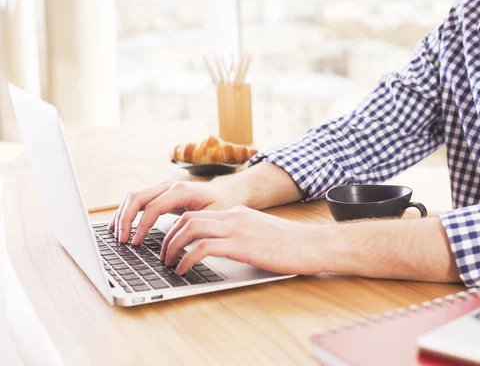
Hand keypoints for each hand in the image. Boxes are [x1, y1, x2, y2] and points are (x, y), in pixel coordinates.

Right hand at [109, 180, 242, 244]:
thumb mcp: (213, 216)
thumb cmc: (221, 205)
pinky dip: (125, 212)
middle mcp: (168, 186)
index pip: (153, 207)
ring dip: (121, 215)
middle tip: (122, 240)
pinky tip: (119, 226)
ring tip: (116, 235)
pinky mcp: (159, 194)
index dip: (142, 226)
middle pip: (137, 197)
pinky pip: (137, 200)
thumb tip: (179, 241)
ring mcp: (162, 188)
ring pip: (133, 197)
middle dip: (125, 219)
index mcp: (181, 191)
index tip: (136, 243)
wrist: (225, 192)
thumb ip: (196, 226)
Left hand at [161, 205, 328, 275]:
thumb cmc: (292, 244)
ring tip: (168, 263)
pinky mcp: (242, 245)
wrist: (313, 244)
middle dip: (169, 237)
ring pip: (191, 228)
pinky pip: (203, 248)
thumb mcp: (261, 233)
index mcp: (237, 213)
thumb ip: (240, 235)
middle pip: (188, 218)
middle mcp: (234, 216)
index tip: (170, 243)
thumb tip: (221, 248)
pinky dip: (187, 259)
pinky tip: (184, 270)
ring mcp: (237, 229)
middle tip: (163, 255)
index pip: (198, 214)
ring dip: (173, 246)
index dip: (177, 229)